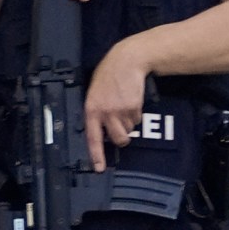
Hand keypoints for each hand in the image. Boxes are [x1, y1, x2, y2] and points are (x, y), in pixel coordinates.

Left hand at [82, 46, 148, 172]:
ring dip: (128, 123)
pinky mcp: (134, 108)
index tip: (99, 168)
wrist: (127, 61)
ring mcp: (121, 111)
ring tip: (124, 106)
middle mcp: (106, 113)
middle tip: (121, 129)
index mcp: (91, 109)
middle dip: (122, 138)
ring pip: (129, 129)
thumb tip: (99, 130)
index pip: (93, 137)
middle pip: (118, 139)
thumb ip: (95, 110)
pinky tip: (130, 101)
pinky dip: (135, 114)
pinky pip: (136, 119)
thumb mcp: (94, 92)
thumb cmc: (108, 75)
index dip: (96, 155)